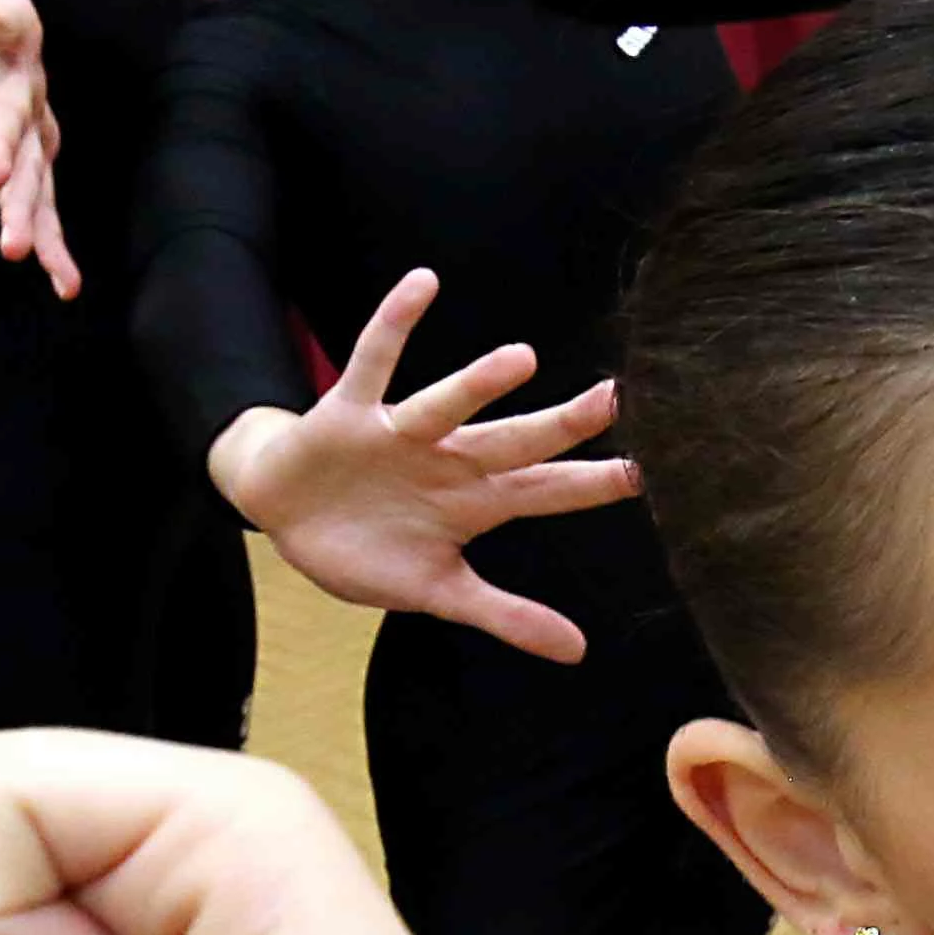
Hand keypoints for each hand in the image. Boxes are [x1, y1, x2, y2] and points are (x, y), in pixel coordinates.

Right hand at [205, 268, 643, 664]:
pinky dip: (393, 323)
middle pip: (512, 441)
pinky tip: (421, 283)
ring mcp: (400, 433)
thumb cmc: (369, 546)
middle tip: (615, 399)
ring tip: (521, 359)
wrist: (285, 514)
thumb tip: (579, 651)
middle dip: (560, 426)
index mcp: (475, 503)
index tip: (648, 472)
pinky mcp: (348, 413)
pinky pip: (373, 362)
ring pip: (445, 404)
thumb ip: (506, 616)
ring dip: (477, 385)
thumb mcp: (436, 592)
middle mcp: (448, 459)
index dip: (592, 485)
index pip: (546, 492)